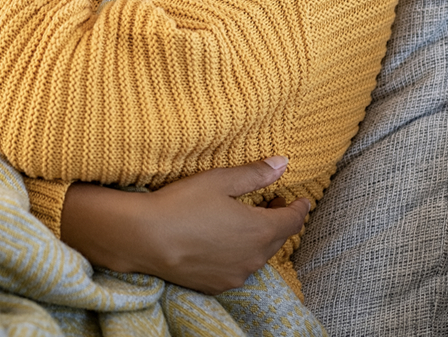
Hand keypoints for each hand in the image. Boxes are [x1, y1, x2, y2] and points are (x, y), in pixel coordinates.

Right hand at [60, 158, 309, 294]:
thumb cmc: (183, 203)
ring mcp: (236, 274)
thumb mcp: (220, 180)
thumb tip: (283, 164)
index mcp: (259, 229)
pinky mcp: (217, 284)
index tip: (301, 199)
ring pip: (259, 255)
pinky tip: (225, 240)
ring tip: (247, 219)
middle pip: (278, 239)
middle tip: (271, 201)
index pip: (293, 220)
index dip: (299, 208)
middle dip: (279, 219)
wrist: (146, 238)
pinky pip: (239, 267)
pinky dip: (240, 252)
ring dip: (260, 237)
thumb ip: (255, 174)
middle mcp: (254, 257)